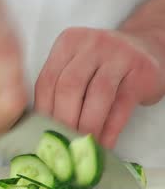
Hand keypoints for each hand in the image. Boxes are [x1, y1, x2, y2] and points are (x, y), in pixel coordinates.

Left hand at [35, 27, 164, 148]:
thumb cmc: (103, 65)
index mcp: (68, 42)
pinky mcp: (141, 71)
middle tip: (62, 142)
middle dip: (63, 120)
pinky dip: (110, 130)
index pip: (47, 80)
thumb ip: (59, 87)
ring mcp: (119, 54)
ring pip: (96, 96)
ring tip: (81, 146)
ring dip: (87, 126)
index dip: (43, 110)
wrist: (146, 49)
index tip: (42, 132)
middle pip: (69, 87)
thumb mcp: (77, 66)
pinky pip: (122, 105)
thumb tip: (42, 127)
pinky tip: (103, 144)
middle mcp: (92, 44)